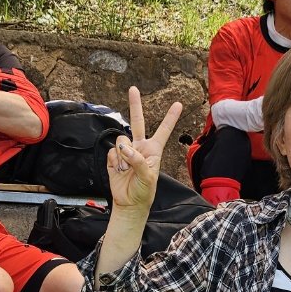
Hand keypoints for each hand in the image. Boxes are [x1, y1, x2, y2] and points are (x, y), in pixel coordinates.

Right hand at [106, 86, 182, 213]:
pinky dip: (114, 161)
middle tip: (133, 89)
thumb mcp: (148, 177)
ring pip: (121, 140)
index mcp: (154, 150)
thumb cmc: (144, 191)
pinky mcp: (114, 157)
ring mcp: (126, 151)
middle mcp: (140, 147)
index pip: (163, 130)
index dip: (170, 118)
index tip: (178, 104)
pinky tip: (118, 170)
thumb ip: (138, 160)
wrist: (129, 202)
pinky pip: (112, 151)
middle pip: (137, 122)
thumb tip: (123, 148)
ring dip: (122, 156)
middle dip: (135, 105)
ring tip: (126, 169)